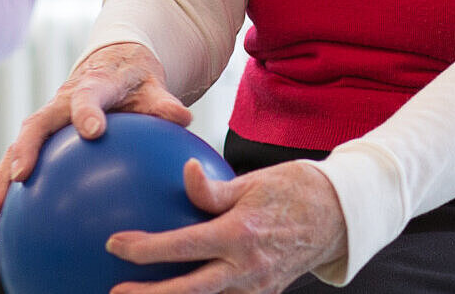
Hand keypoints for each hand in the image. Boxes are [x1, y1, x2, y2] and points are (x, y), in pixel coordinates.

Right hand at [0, 42, 192, 213]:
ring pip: (18, 144)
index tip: (92, 131)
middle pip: (37, 124)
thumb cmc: (135, 81)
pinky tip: (2, 215)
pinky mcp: (41, 134)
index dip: (87, 112)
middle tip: (21, 176)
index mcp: (93, 86)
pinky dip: (6, 183)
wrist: (111, 65)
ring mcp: (47, 118)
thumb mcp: (154, 87)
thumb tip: (184, 118)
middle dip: (26, 148)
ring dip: (3, 173)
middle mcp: (61, 101)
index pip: (88, 97)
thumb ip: (164, 105)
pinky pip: (20, 158)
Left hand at [104, 159, 347, 293]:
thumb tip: (186, 172)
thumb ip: (213, 188)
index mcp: (241, 234)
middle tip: (115, 293)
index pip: (183, 246)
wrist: (340, 216)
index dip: (146, 248)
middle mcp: (247, 267)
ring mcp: (257, 287)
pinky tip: (178, 291)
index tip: (114, 243)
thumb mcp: (254, 181)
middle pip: (189, 291)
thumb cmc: (295, 189)